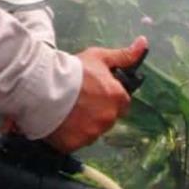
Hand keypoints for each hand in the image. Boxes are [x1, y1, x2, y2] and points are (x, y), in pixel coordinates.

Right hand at [45, 35, 147, 152]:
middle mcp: (108, 119)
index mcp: (118, 99)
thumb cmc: (73, 70)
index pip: (122, 103)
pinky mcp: (74, 144)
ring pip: (92, 132)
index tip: (96, 92)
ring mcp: (91, 134)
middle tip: (79, 100)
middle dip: (97, 112)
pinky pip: (75, 142)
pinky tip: (60, 121)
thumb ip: (124, 55)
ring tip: (67, 110)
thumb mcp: (100, 57)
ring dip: (83, 124)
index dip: (110, 97)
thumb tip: (143, 43)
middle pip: (107, 119)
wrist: (44, 86)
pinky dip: (69, 135)